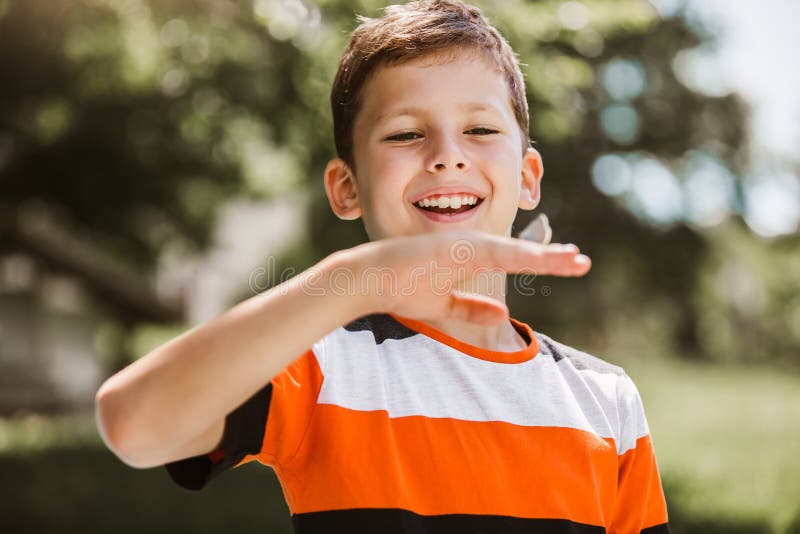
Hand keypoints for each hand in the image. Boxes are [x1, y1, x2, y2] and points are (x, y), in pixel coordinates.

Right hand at [347, 230, 590, 324]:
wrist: (368, 280)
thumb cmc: (400, 289)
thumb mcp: (443, 305)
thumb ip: (472, 308)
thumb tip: (503, 314)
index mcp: (470, 258)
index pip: (513, 259)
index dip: (542, 261)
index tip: (570, 264)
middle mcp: (471, 246)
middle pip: (520, 252)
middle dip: (552, 257)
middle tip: (583, 261)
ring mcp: (464, 244)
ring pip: (514, 250)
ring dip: (545, 256)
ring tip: (575, 261)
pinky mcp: (456, 247)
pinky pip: (495, 253)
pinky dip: (520, 255)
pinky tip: (542, 258)